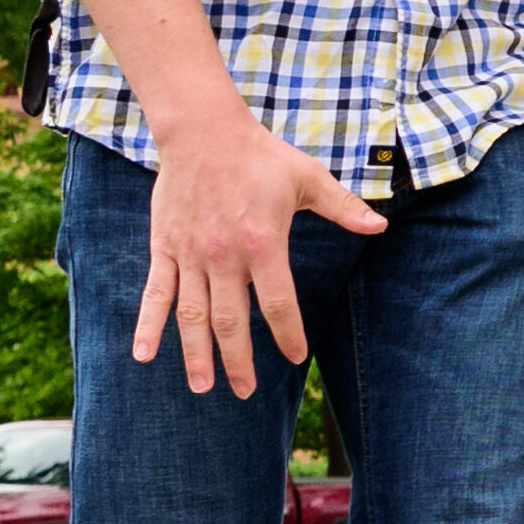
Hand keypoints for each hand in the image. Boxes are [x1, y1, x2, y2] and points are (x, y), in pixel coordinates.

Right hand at [136, 112, 378, 396]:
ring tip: (203, 387)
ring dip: (196, 354)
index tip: (295, 356)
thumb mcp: (308, 178)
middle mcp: (223, 255)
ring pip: (192, 315)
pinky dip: (147, 325)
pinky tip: (143, 355)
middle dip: (238, 360)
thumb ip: (343, 208)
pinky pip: (155, 293)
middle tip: (245, 392)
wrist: (202, 132)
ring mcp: (190, 254)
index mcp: (262, 243)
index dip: (287, 333)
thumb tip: (381, 226)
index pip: (277, 302)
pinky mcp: (164, 248)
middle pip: (231, 320)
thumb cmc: (260, 156)